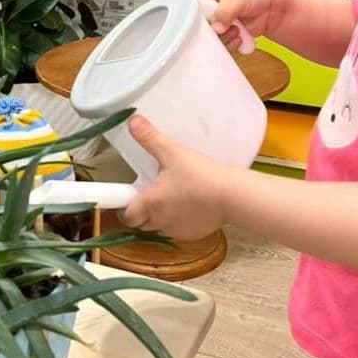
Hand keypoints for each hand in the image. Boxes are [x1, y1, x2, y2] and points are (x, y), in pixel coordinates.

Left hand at [118, 115, 227, 239]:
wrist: (232, 196)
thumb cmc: (201, 175)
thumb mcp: (173, 153)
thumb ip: (151, 138)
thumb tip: (133, 122)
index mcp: (150, 203)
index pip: (126, 216)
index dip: (124, 207)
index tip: (129, 195)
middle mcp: (160, 221)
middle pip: (141, 223)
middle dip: (141, 211)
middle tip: (151, 191)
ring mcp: (176, 230)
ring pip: (159, 227)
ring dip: (160, 216)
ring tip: (171, 196)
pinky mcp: (192, 235)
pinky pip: (177, 230)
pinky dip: (178, 220)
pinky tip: (189, 204)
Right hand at [202, 0, 277, 51]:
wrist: (275, 10)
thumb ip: (225, 10)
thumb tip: (216, 25)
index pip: (194, 8)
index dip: (198, 18)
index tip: (207, 24)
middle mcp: (213, 11)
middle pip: (202, 26)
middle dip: (214, 31)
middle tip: (222, 29)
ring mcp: (221, 24)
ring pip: (212, 38)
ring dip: (224, 38)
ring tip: (236, 30)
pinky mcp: (228, 36)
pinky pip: (222, 45)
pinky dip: (230, 44)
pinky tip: (239, 37)